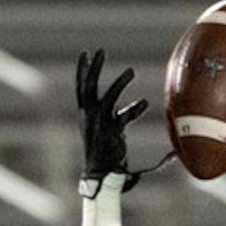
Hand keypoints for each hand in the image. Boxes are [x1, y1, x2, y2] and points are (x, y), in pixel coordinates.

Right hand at [76, 49, 147, 196]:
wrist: (99, 174)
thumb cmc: (104, 151)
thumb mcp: (105, 129)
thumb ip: (116, 114)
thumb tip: (137, 103)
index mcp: (85, 114)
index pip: (80, 88)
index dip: (82, 71)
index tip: (86, 54)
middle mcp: (89, 117)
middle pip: (89, 87)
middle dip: (94, 68)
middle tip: (100, 51)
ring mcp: (99, 125)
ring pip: (108, 98)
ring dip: (119, 84)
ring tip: (131, 71)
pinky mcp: (111, 134)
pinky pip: (124, 118)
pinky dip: (135, 109)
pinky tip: (144, 102)